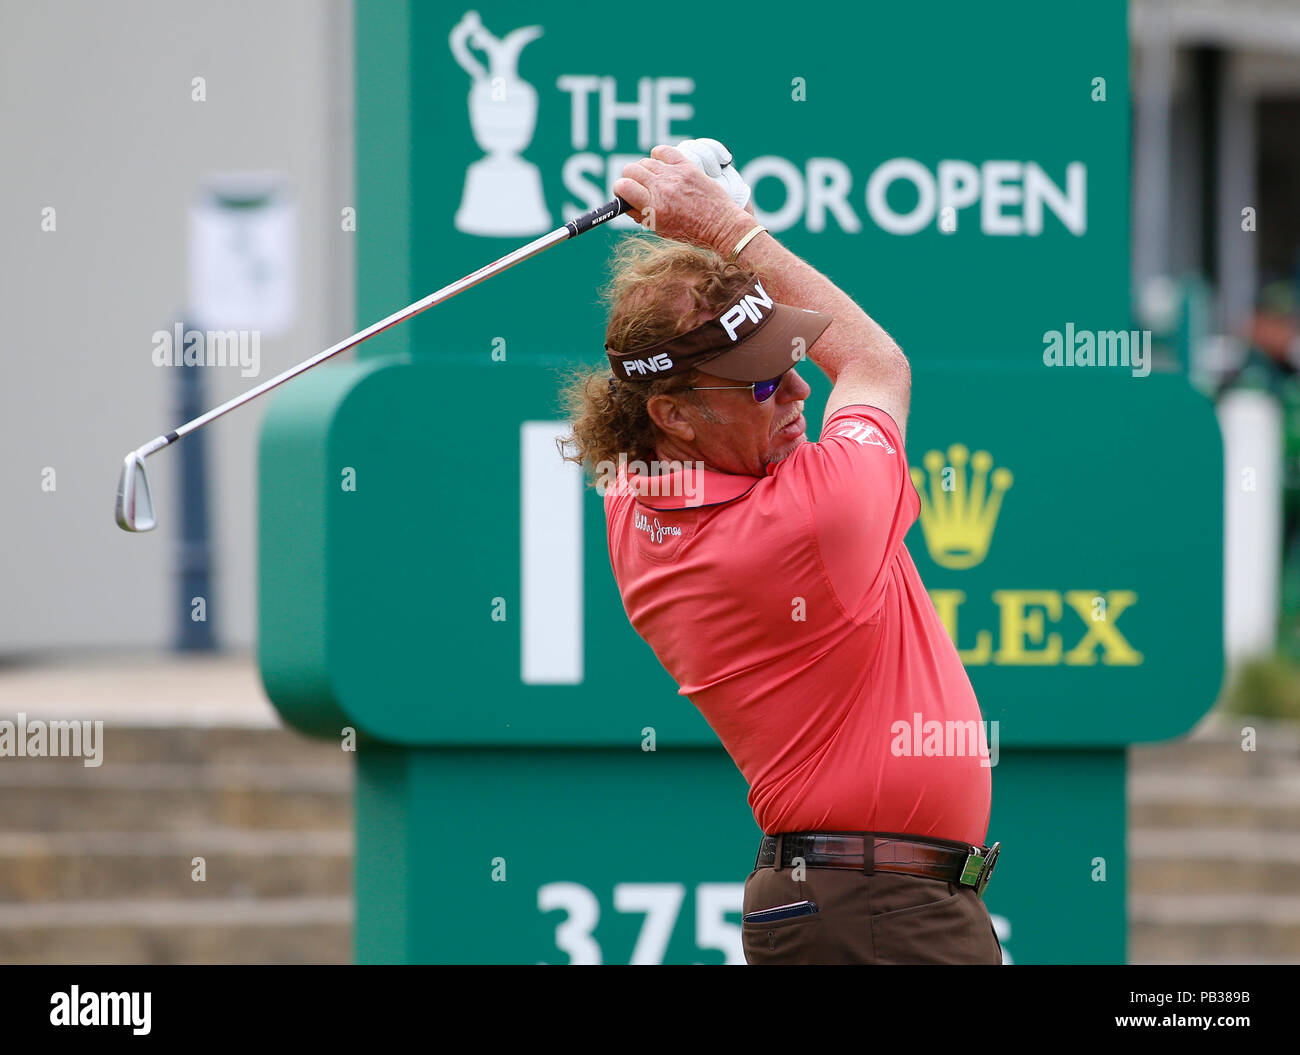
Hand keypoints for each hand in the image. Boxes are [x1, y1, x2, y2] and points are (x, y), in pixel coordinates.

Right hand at [614, 143, 751, 251]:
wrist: (719, 225)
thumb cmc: (690, 232)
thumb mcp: (660, 229)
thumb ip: (640, 214)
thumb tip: (626, 202)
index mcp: (653, 207)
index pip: (622, 186)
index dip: (619, 189)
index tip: (624, 194)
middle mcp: (662, 188)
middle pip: (630, 169)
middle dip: (629, 178)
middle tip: (638, 187)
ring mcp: (674, 175)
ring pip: (645, 161)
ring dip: (645, 170)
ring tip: (654, 180)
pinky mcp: (686, 166)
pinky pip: (663, 151)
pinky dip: (658, 155)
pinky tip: (661, 165)